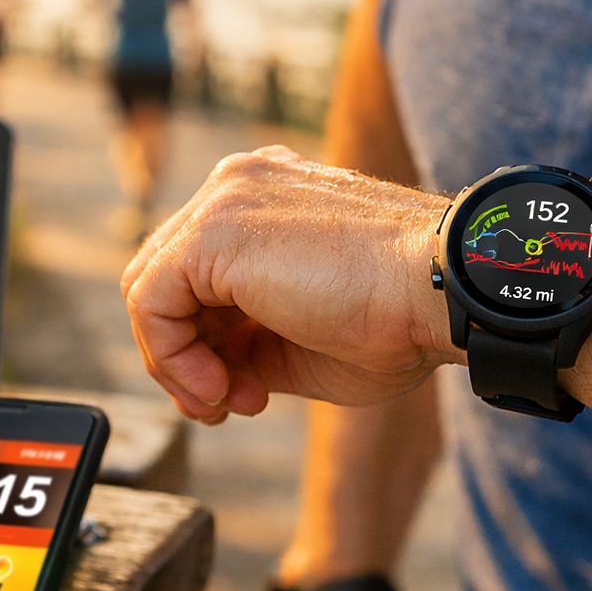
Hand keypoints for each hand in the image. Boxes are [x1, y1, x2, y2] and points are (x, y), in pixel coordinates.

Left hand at [120, 146, 455, 421]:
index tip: (247, 393)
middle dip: (188, 355)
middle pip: (169, 279)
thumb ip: (251, 342)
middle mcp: (240, 188)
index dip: (206, 345)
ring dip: (179, 363)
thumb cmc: (400, 319)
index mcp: (269, 200)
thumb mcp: (307, 339)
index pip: (199, 273)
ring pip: (151, 290)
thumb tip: (213, 369)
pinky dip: (171, 357)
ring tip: (229, 400)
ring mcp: (224, 201)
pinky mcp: (211, 231)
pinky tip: (219, 386)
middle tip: (229, 403)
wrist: (441, 293)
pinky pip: (150, 302)